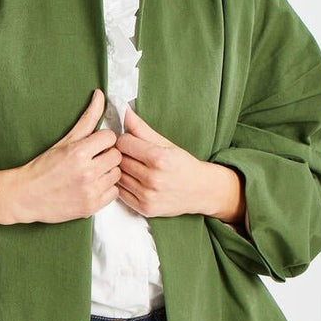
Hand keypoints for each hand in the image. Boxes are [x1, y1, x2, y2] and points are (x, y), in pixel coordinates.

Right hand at [13, 89, 121, 223]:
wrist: (26, 196)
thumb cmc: (44, 166)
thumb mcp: (65, 139)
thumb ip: (87, 118)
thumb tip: (100, 95)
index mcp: (79, 152)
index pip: (110, 137)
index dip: (103, 140)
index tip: (95, 145)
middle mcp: (87, 172)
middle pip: (116, 156)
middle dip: (107, 155)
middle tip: (94, 159)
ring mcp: (90, 191)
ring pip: (117, 174)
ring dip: (108, 172)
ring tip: (93, 173)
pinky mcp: (92, 207)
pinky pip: (114, 193)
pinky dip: (106, 189)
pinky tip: (92, 186)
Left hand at [115, 104, 243, 221]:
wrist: (202, 191)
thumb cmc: (183, 164)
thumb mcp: (166, 143)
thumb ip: (142, 128)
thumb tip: (124, 111)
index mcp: (159, 158)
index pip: (123, 142)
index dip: (124, 139)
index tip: (130, 141)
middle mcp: (153, 179)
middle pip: (119, 159)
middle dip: (122, 154)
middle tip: (130, 154)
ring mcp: (148, 196)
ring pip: (118, 176)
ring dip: (121, 169)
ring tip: (133, 166)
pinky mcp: (144, 209)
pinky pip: (120, 193)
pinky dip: (123, 185)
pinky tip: (134, 180)